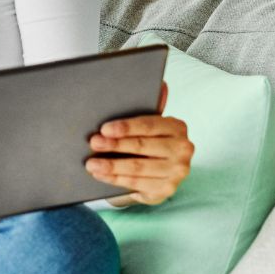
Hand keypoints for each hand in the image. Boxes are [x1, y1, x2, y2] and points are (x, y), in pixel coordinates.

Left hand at [84, 81, 193, 205]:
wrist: (161, 172)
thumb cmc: (150, 141)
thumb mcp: (150, 125)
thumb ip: (150, 107)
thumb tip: (160, 84)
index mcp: (177, 127)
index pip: (149, 125)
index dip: (125, 127)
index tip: (104, 129)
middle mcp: (183, 149)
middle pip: (142, 147)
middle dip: (114, 145)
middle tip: (93, 143)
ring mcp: (177, 171)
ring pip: (138, 168)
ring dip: (111, 166)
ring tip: (91, 164)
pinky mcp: (168, 189)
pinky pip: (137, 184)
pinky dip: (116, 180)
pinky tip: (101, 175)